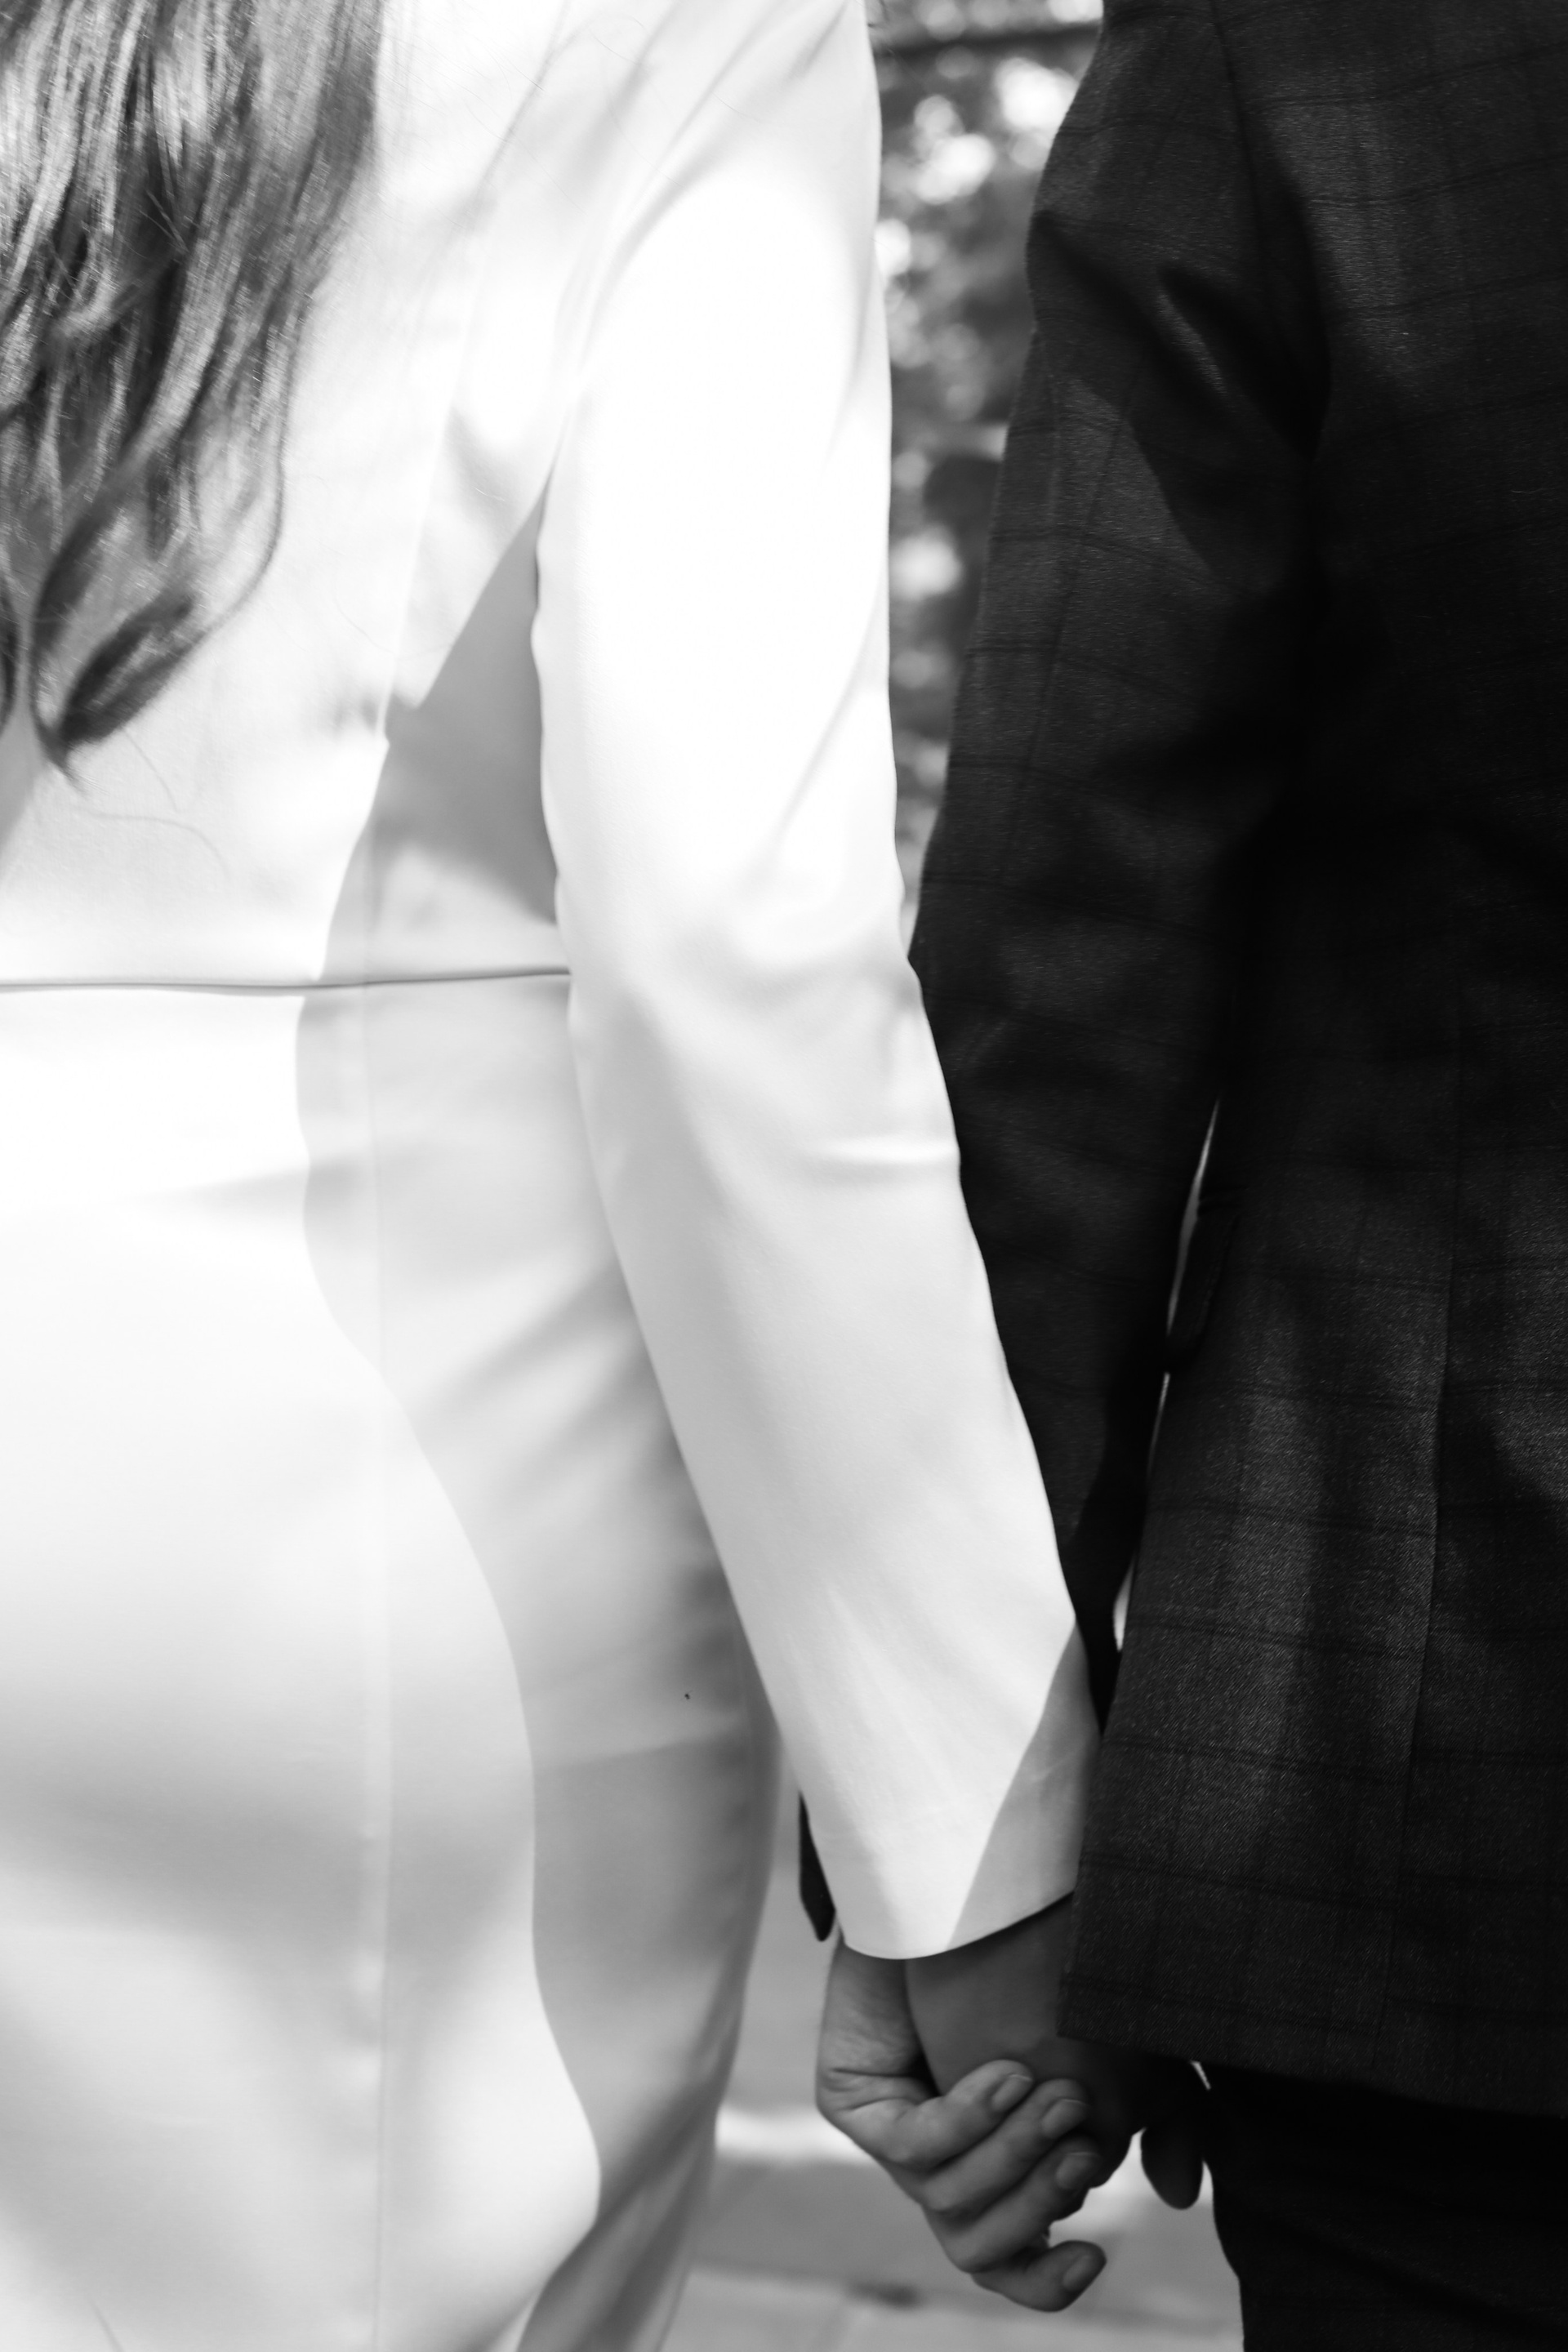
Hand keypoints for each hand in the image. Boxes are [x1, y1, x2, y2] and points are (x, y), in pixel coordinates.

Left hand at [907, 1898, 1208, 2266]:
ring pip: (949, 2202)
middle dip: (1037, 2203)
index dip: (1047, 2280)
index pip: (1013, 2263)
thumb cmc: (1054, 1967)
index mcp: (999, 2169)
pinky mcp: (855, 2101)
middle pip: (982, 2246)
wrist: (982, 1891)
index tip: (1098, 2255)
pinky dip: (966, 2119)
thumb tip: (1176, 2196)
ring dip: (1011, 2155)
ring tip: (1055, 2094)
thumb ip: (1165, 2118)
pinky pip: (910, 2147)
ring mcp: (895, 2134)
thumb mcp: (1131, 2049)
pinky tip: (1006, 2073)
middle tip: (1080, 2149)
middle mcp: (943, 2162)